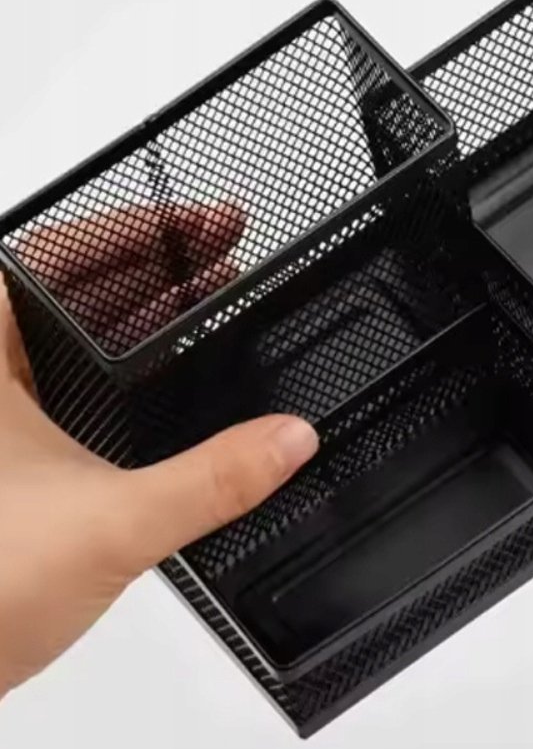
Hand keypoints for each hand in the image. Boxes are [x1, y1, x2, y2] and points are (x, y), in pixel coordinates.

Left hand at [0, 204, 317, 697]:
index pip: (55, 254)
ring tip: (211, 298)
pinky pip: (73, 383)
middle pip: (71, 286)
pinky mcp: (12, 456)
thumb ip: (213, 480)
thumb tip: (288, 439)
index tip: (202, 223)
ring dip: (141, 313)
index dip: (137, 227)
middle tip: (223, 251)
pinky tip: (171, 379)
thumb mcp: (109, 525)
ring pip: (71, 336)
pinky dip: (124, 367)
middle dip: (155, 263)